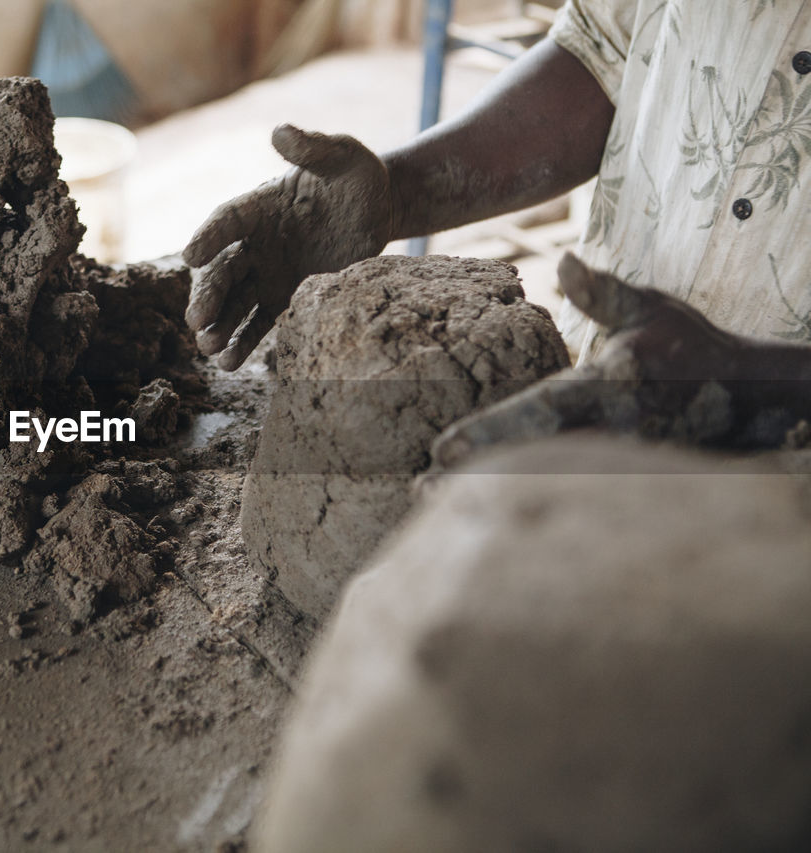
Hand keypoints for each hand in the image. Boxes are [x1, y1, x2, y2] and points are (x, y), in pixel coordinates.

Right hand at [183, 125, 391, 369]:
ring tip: (209, 348)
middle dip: (208, 295)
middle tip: (197, 320)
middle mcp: (255, 242)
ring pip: (235, 302)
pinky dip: (243, 342)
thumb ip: (312, 147)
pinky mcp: (285, 297)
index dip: (207, 238)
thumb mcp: (342, 155)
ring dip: (219, 326)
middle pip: (223, 270)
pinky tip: (228, 363)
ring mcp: (267, 272)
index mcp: (260, 205)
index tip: (190, 257)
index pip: (226, 222)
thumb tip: (280, 130)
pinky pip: (259, 323)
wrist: (381, 210)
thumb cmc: (357, 176)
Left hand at [430, 252, 810, 468]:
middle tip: (421, 488)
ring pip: (541, 483)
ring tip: (433, 504)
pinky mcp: (622, 478)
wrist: (753, 396)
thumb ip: (602, 292)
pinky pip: (565, 493)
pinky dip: (524, 504)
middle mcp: (605, 430)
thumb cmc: (691, 346)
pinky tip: (484, 514)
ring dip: (490, 493)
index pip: (533, 411)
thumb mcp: (649, 309)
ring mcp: (614, 461)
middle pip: (526, 457)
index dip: (487, 430)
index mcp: (604, 387)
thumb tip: (563, 260)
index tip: (442, 445)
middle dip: (474, 472)